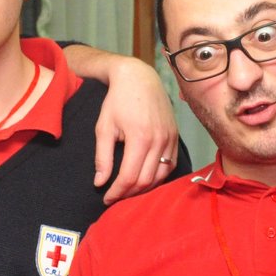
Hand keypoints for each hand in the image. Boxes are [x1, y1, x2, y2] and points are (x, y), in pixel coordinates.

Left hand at [94, 57, 180, 203]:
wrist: (139, 78)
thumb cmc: (117, 101)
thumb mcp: (104, 127)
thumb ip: (102, 157)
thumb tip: (100, 183)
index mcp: (139, 138)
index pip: (129, 177)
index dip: (117, 192)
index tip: (106, 198)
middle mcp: (159, 140)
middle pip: (145, 181)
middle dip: (129, 194)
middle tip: (115, 197)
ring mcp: (170, 139)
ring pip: (160, 176)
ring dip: (144, 188)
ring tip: (128, 191)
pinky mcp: (175, 137)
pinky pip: (169, 165)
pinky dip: (157, 177)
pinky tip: (144, 179)